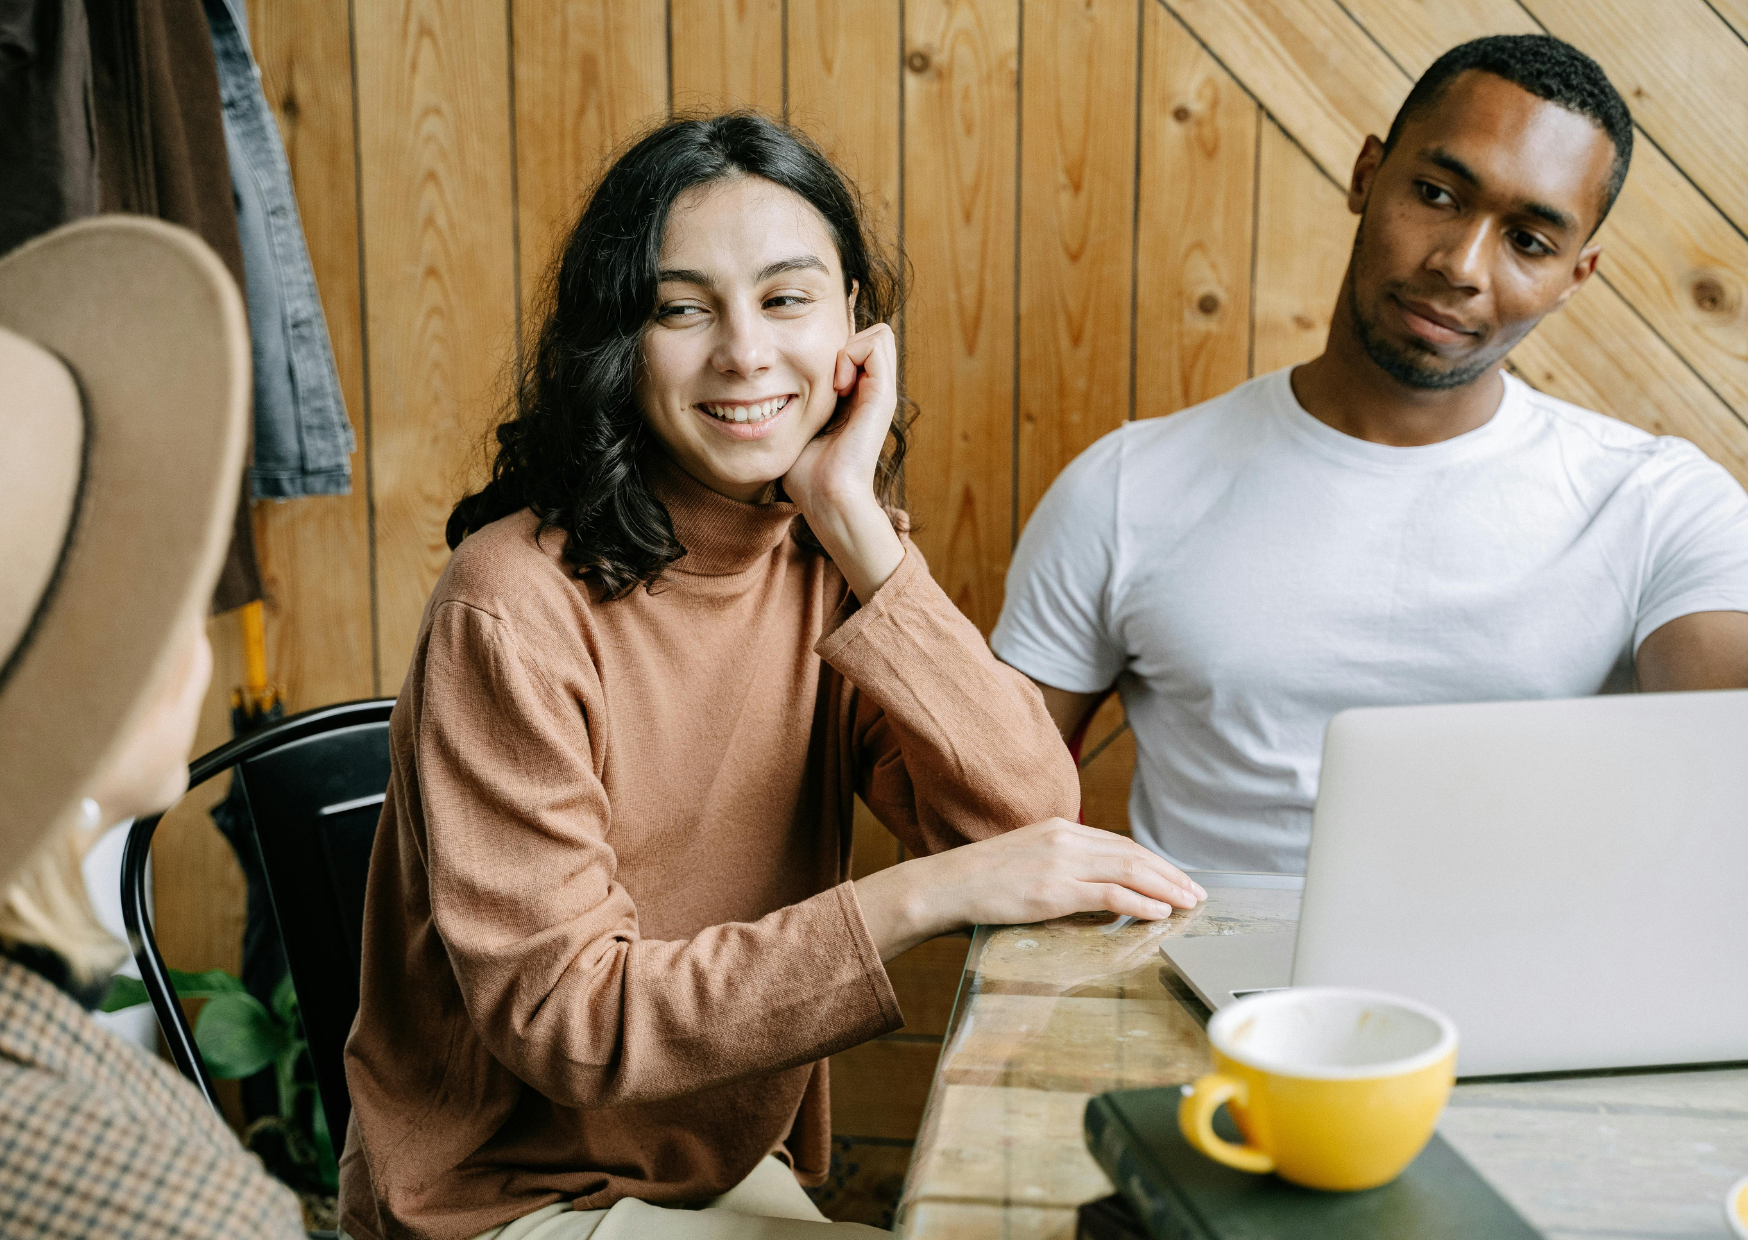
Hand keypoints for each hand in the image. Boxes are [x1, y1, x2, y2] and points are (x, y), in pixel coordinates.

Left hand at [782, 324, 903, 601]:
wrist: (827, 497)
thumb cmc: (806, 472)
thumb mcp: (797, 426)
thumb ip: (794, 403)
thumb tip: (765, 385)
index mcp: (859, 396)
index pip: (857, 345)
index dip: (834, 350)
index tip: (814, 381)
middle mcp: (874, 390)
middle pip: (872, 335)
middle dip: (845, 342)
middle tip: (827, 377)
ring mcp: (881, 391)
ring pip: (879, 335)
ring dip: (849, 347)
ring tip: (833, 381)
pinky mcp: (882, 395)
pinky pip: (875, 343)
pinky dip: (851, 354)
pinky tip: (836, 385)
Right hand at [854, 819, 1207, 959]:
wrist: (944, 886)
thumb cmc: (980, 880)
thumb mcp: (1026, 860)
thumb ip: (1060, 865)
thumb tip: (1093, 886)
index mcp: (1058, 828)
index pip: (1118, 842)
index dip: (1153, 861)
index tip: (1174, 876)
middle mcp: (1064, 838)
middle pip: (1132, 853)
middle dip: (1169, 873)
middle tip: (1195, 891)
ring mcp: (1060, 862)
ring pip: (1128, 870)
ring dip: (1165, 887)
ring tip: (1187, 902)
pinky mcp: (1053, 890)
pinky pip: (1109, 893)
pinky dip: (1140, 901)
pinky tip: (1158, 911)